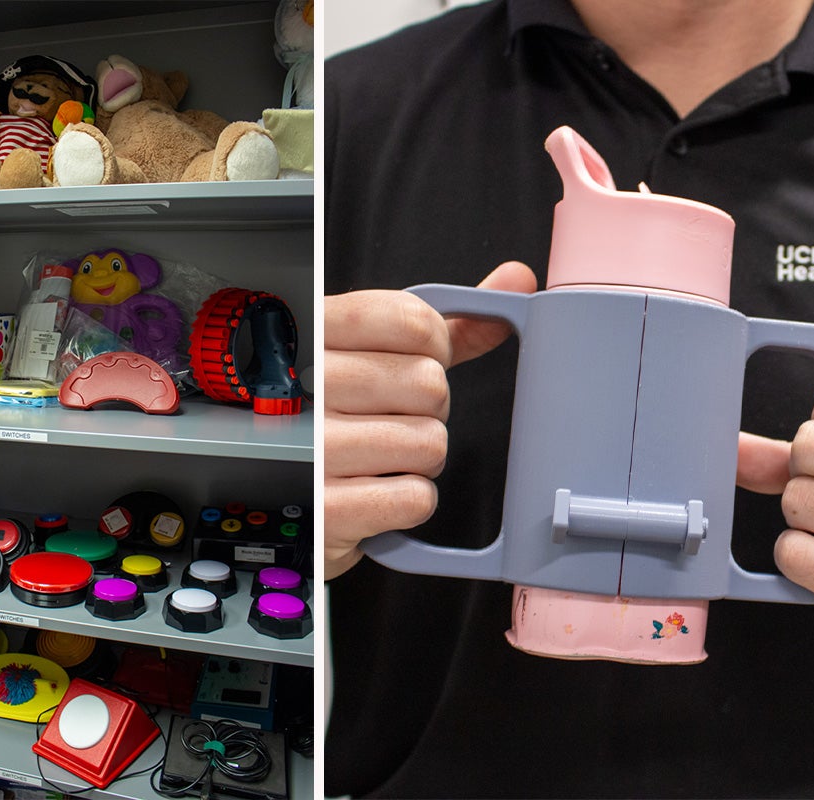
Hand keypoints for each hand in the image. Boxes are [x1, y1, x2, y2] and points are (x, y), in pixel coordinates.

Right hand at [324, 262, 537, 578]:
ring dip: (421, 460)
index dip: (435, 348)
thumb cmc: (341, 418)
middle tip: (389, 420)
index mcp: (317, 333)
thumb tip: (516, 278)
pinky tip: (375, 491)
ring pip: (429, 443)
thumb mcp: (381, 358)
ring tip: (380, 458)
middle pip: (429, 384)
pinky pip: (415, 497)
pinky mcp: (327, 509)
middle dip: (429, 410)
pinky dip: (408, 501)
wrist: (297, 495)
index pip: (412, 320)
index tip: (416, 363)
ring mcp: (312, 447)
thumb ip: (448, 325)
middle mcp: (307, 385)